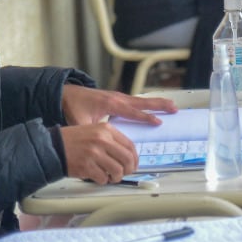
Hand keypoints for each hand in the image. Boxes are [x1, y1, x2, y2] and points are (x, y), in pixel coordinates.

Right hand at [60, 123, 138, 183]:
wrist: (52, 146)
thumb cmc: (73, 140)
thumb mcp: (94, 131)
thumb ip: (111, 140)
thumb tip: (127, 156)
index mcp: (106, 129)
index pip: (130, 146)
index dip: (135, 158)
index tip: (134, 165)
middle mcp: (102, 140)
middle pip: (127, 159)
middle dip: (128, 170)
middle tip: (124, 173)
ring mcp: (95, 153)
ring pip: (117, 171)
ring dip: (116, 177)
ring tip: (110, 177)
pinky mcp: (87, 166)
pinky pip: (103, 178)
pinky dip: (102, 181)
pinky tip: (98, 177)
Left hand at [61, 84, 177, 126]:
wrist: (67, 93)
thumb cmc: (74, 107)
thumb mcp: (80, 122)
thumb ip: (91, 133)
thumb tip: (97, 147)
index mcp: (111, 104)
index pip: (132, 112)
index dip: (145, 118)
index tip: (158, 122)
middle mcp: (118, 99)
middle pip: (143, 102)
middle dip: (159, 105)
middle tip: (174, 108)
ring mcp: (119, 97)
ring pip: (142, 100)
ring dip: (157, 103)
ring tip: (172, 105)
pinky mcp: (118, 98)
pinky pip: (137, 100)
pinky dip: (149, 103)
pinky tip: (155, 105)